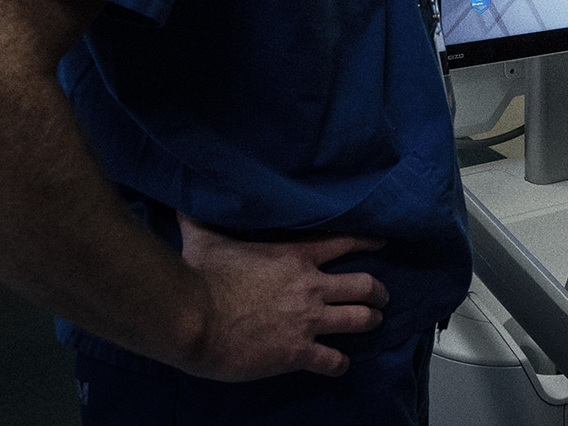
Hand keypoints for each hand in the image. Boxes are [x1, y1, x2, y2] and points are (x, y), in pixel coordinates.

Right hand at [176, 214, 389, 380]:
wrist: (192, 319)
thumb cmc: (200, 278)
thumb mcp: (205, 240)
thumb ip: (202, 221)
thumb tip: (183, 201)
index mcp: (295, 257)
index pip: (346, 242)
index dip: (369, 241)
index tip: (383, 242)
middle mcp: (310, 287)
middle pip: (365, 285)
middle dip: (378, 292)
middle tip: (382, 297)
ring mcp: (307, 320)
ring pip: (359, 319)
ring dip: (370, 321)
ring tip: (373, 323)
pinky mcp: (297, 352)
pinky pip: (332, 361)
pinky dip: (340, 364)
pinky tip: (341, 366)